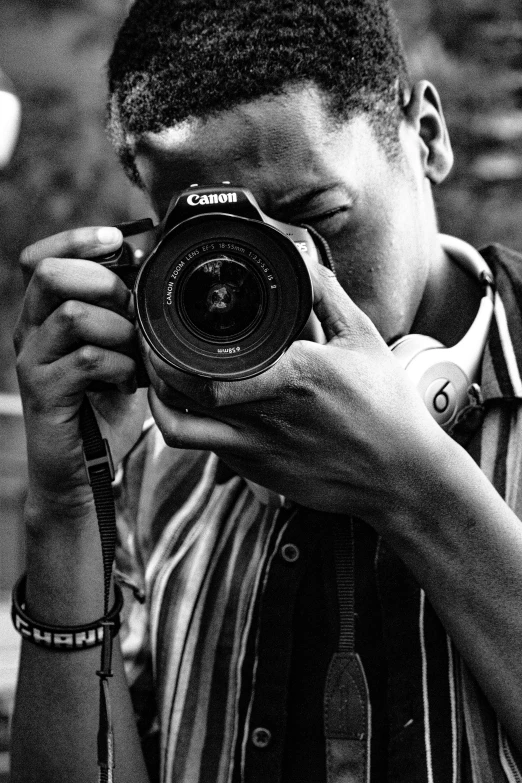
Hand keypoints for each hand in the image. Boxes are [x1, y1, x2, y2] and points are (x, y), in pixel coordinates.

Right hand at [14, 227, 148, 523]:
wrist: (85, 468)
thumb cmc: (103, 405)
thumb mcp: (115, 350)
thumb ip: (120, 314)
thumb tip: (146, 268)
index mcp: (43, 315)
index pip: (36, 257)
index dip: (74, 240)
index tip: (116, 240)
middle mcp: (29, 332)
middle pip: (47, 274)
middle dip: (102, 281)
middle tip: (130, 309)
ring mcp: (32, 363)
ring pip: (72, 315)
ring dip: (119, 329)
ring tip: (135, 352)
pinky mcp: (42, 394)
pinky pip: (87, 360)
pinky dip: (121, 367)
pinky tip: (129, 382)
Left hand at [147, 263, 445, 520]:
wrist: (398, 474)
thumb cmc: (385, 407)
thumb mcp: (361, 338)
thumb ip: (326, 295)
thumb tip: (299, 259)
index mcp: (289, 376)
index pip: (205, 367)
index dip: (168, 346)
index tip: (161, 322)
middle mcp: (263, 415)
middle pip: (179, 392)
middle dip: (153, 364)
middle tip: (150, 340)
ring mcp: (255, 449)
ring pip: (178, 427)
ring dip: (158, 399)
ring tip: (160, 375)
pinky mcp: (256, 472)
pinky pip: (205, 447)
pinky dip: (190, 423)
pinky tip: (197, 404)